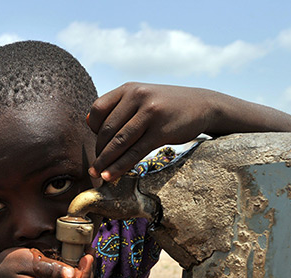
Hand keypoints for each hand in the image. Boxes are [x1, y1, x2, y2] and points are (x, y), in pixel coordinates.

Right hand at [0, 248, 93, 277]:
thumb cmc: (8, 264)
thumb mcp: (27, 260)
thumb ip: (49, 267)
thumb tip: (71, 274)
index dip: (85, 271)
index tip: (88, 255)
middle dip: (88, 271)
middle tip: (90, 251)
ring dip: (85, 274)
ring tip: (86, 254)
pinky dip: (78, 276)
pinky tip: (77, 262)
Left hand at [87, 83, 212, 181]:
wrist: (202, 105)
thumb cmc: (166, 105)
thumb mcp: (142, 97)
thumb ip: (118, 107)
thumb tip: (88, 123)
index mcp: (129, 88)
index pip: (98, 109)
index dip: (94, 129)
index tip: (98, 143)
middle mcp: (137, 96)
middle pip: (107, 129)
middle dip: (99, 151)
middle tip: (94, 167)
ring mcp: (150, 113)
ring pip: (119, 142)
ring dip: (105, 162)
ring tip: (97, 175)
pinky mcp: (161, 130)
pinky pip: (135, 152)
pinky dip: (120, 166)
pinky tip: (111, 176)